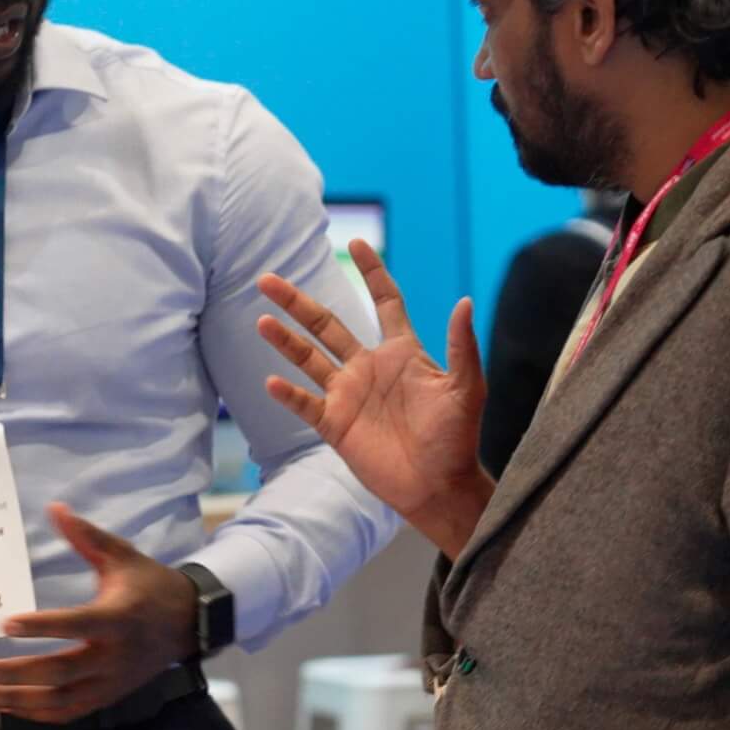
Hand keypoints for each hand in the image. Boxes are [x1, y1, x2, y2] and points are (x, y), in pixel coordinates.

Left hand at [0, 504, 196, 723]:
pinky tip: (5, 706)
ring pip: (59, 701)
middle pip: (60, 673)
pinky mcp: (107, 697)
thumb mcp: (122, 555)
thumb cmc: (149, 585)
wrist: (188, 624)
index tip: (4, 623)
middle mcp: (113, 656)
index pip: (76, 625)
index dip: (41, 627)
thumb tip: (55, 509)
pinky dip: (35, 713)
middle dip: (14, 674)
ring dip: (16, 701)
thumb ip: (86, 536)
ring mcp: (110, 683)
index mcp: (117, 618)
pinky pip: (68, 713)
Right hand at [257, 242, 492, 558]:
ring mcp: (348, 395)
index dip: (372, 273)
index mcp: (402, 352)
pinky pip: (305, 403)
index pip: (385, 302)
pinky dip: (288, 393)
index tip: (357, 243)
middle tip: (267, 279)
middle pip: (327, 324)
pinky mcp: (335, 424)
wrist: (439, 486)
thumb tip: (464, 302)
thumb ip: (461, 348)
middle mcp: (368, 367)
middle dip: (297, 302)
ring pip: (308, 358)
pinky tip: (272, 380)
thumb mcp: (466, 390)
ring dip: (285, 340)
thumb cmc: (457, 439)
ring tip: (263, 319)